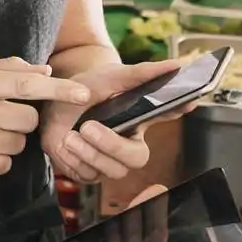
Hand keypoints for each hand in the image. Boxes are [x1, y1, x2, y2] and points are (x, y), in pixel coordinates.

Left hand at [41, 59, 180, 183]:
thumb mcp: (109, 78)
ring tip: (70, 135)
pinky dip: (73, 160)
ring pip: (112, 171)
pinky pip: (87, 176)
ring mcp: (110, 161)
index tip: (188, 100)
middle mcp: (128, 143)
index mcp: (138, 119)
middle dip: (111, 145)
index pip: (166, 115)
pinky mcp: (90, 172)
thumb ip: (141, 73)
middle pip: (136, 158)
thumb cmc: (85, 90)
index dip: (178, 110)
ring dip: (88, 153)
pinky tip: (66, 145)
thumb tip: (175, 65)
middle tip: (88, 127)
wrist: (53, 105)